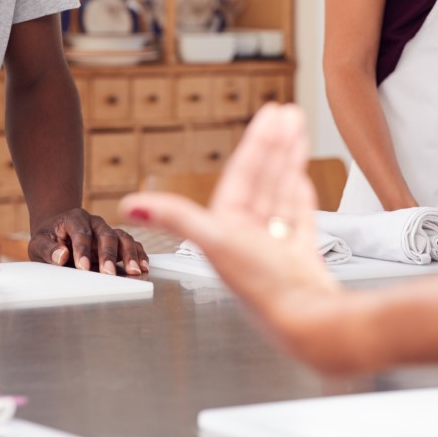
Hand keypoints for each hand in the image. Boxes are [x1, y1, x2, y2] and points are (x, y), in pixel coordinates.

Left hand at [30, 209, 149, 276]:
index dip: (83, 250)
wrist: (58, 232)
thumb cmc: (49, 239)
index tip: (83, 267)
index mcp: (74, 219)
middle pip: (106, 234)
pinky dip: (139, 253)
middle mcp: (94, 222)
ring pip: (122, 237)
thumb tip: (62, 256)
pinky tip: (143, 266)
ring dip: (129, 254)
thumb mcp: (39, 243)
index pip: (81, 233)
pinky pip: (131, 243)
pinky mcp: (117, 241)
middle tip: (108, 273)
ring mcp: (107, 230)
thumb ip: (48, 249)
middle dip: (108, 254)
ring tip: (134, 271)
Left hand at [119, 104, 344, 360]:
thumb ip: (175, 217)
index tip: (270, 115)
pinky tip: (300, 177)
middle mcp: (248, 237)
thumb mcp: (215, 241)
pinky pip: (297, 220)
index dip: (257, 143)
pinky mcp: (298, 260)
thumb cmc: (262, 287)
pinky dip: (298, 197)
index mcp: (228, 229)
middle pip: (262, 180)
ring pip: (281, 194)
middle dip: (276, 145)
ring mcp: (274, 248)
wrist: (309, 324)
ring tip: (300, 132)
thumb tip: (129, 204)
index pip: (243, 174)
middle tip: (287, 112)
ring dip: (290, 162)